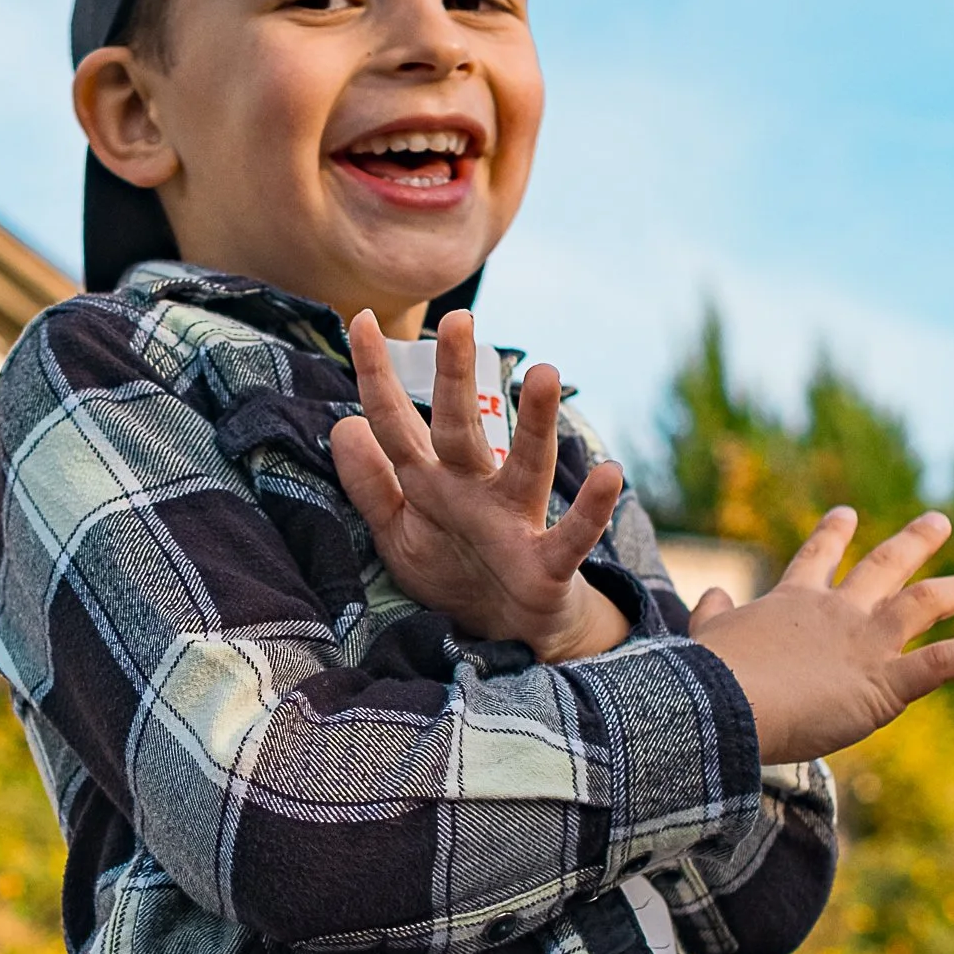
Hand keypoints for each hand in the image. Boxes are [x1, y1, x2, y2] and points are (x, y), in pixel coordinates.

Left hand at [329, 309, 629, 658]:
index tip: (361, 319)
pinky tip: (610, 473)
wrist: (507, 634)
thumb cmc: (455, 573)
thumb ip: (370, 485)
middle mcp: (474, 491)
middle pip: (461, 429)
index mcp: (432, 483)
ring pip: (525, 467)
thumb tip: (343, 425)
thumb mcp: (400, 534)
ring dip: (535, 424)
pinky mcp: (547, 565)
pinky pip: (571, 536)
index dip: (376, 377)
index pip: (396, 423)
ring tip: (543, 373)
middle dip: (457, 378)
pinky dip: (591, 509)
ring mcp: (514, 523)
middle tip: (457, 319)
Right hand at [688, 508, 953, 763]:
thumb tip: (713, 593)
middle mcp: (839, 612)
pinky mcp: (886, 684)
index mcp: (794, 603)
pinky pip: (945, 661)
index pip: (817, 558)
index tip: (847, 513)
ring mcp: (867, 643)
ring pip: (927, 604)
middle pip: (885, 566)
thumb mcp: (709, 637)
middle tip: (940, 521)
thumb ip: (715, 615)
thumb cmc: (711, 676)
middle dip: (916, 542)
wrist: (724, 703)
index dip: (833, 535)